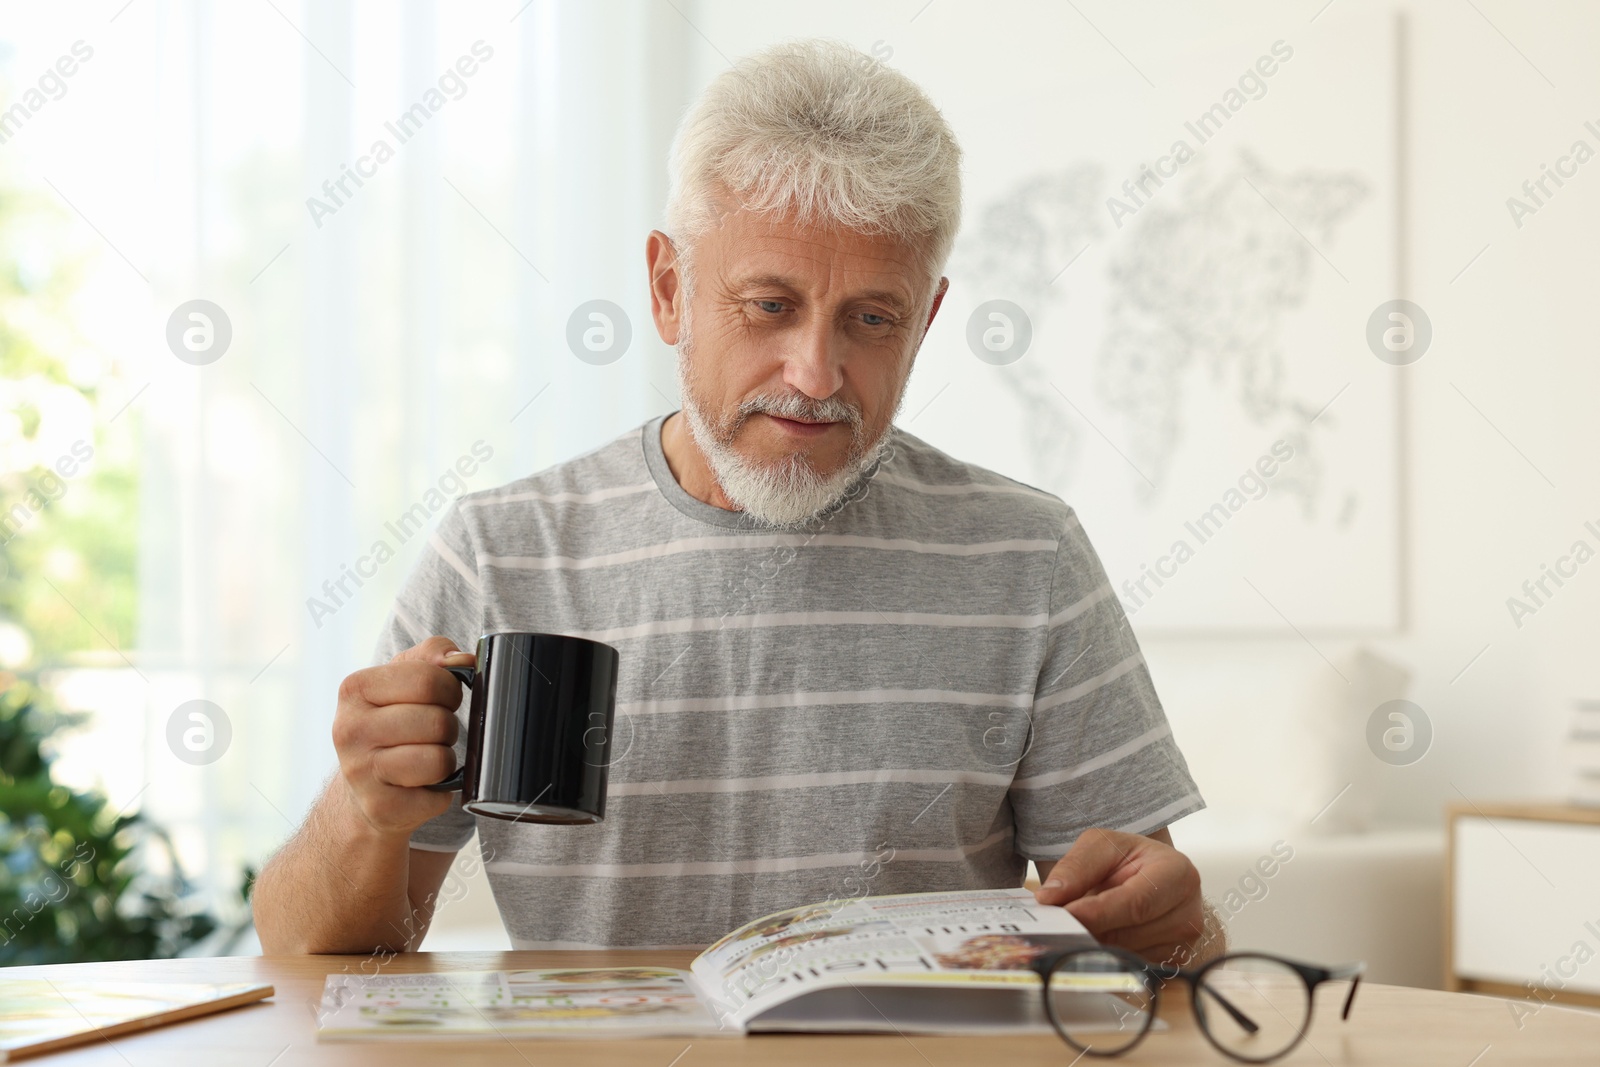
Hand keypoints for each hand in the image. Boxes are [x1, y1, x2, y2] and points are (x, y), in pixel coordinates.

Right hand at [331, 636, 472, 836]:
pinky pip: (438, 795)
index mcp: (355, 689)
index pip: (428, 679)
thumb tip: (462, 660)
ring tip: (425, 757)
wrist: (365, 789)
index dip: (449, 690)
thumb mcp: (404, 678)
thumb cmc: (393, 723)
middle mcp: (349, 730)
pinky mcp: (380, 808)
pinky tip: (419, 785)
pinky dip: (440, 790)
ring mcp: (360, 773)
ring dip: (445, 759)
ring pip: (439, 759)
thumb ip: (434, 655)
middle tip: (431, 734)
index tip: (440, 700)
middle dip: (447, 727)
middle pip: (437, 721)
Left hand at [1033, 828, 1204, 966]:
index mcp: (1178, 874)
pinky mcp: (1169, 966)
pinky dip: (1104, 958)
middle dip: (1089, 931)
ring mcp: (1182, 946)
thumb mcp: (1099, 846)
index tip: (1064, 915)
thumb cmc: (1126, 858)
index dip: (1097, 913)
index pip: (1136, 903)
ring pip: (1125, 957)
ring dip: (1094, 946)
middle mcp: (1188, 915)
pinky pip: (1128, 970)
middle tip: (1056, 926)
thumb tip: (1050, 897)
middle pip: (1129, 935)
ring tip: (1075, 927)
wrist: (1144, 875)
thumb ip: (1075, 868)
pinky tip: (1092, 940)